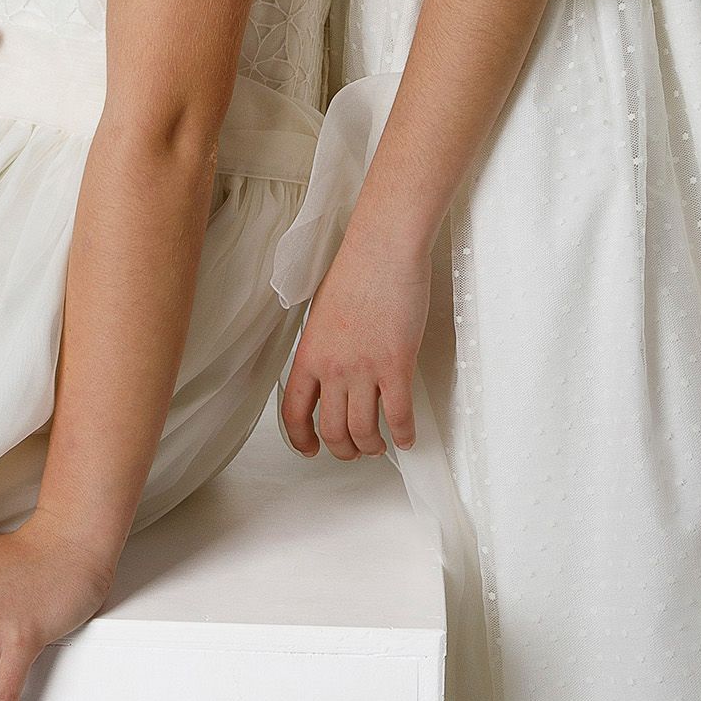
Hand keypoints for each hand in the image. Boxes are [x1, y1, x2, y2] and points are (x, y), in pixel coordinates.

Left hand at [279, 222, 431, 460]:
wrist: (382, 249)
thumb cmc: (355, 271)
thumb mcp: (322, 313)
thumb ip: (323, 347)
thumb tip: (329, 370)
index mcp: (309, 354)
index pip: (294, 412)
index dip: (300, 439)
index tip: (310, 449)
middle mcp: (332, 367)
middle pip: (332, 430)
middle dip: (343, 450)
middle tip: (354, 451)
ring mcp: (364, 369)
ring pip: (363, 431)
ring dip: (372, 447)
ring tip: (379, 446)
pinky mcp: (396, 365)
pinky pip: (398, 415)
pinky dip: (403, 434)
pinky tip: (406, 437)